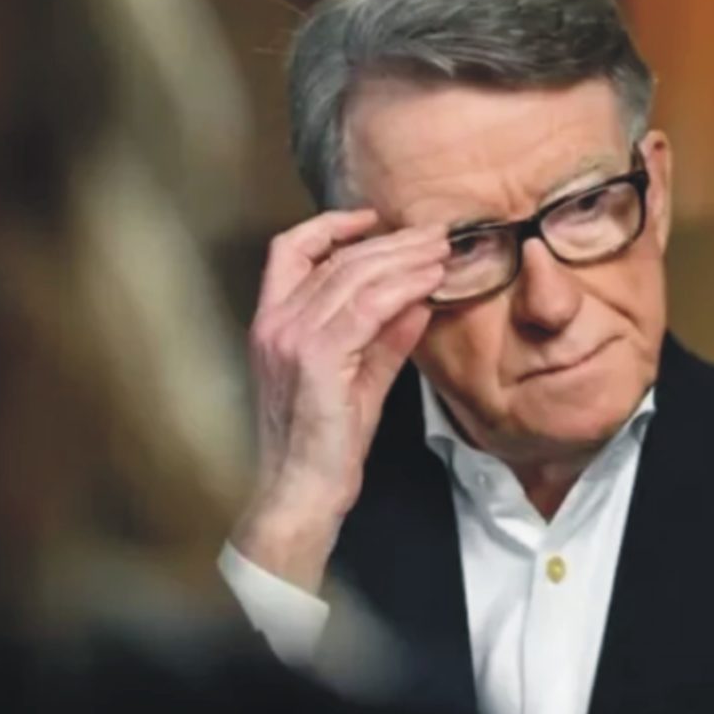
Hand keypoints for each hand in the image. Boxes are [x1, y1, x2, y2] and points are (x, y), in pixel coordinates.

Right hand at [231, 209, 447, 591]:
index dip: (330, 226)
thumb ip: (385, 338)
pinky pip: (367, 307)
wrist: (303, 493)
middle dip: (392, 241)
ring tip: (441, 251)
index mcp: (272, 322)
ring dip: (404, 258)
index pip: (288, 250)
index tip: (373, 220)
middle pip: (337, 258)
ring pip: (355, 275)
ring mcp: (292, 338)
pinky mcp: (317, 358)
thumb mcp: (358, 379)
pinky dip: (402, 288)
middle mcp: (275, 323)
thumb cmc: (326, 443)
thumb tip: (419, 300)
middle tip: (434, 235)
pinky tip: (429, 282)